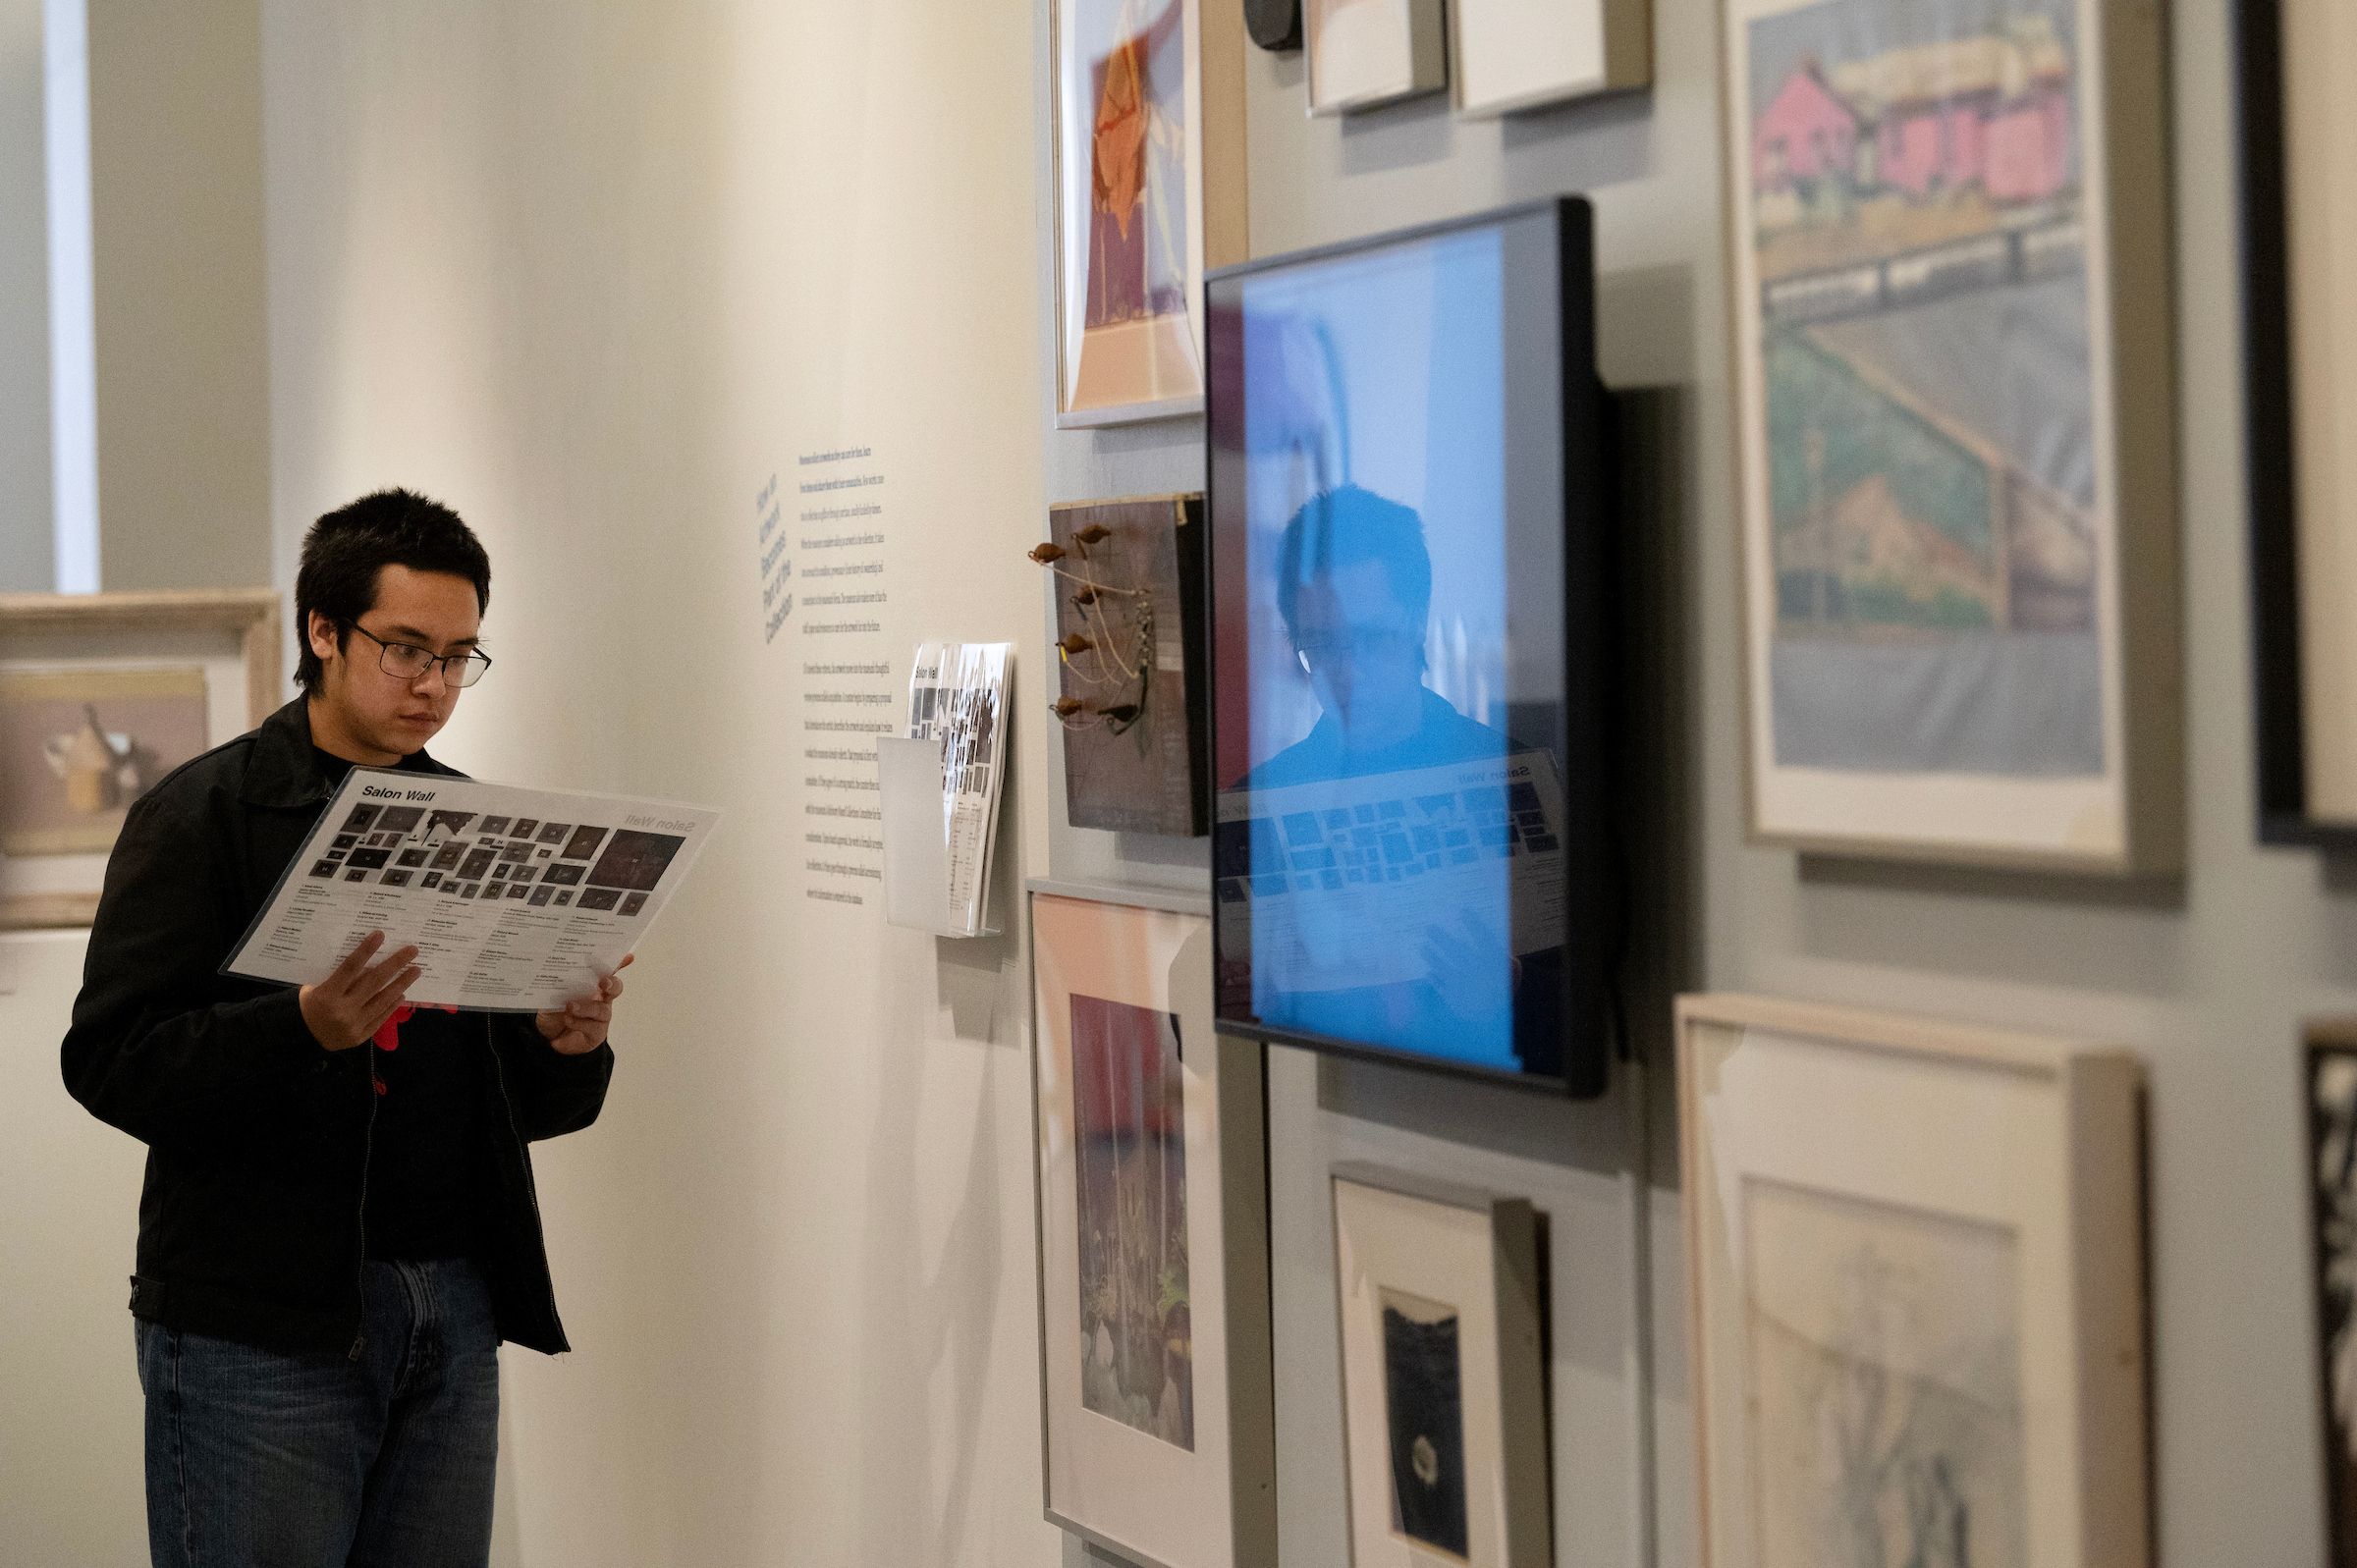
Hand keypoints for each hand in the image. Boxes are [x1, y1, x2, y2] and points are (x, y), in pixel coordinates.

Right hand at [299, 931, 421, 1051]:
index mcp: (327, 995)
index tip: (380, 935)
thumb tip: (364, 959)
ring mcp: (353, 1025)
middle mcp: (342, 1010)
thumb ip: (338, 977)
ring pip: (382, 1000)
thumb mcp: (315, 988)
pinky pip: (381, 1017)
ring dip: (401, 983)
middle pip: (373, 982)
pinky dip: (392, 1004)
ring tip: (416, 970)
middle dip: (395, 964)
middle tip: (412, 951)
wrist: (303, 1037)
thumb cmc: (309, 1005)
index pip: (350, 968)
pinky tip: (402, 992)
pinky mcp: (360, 1037)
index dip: (365, 950)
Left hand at [536, 954, 632, 1055]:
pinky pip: (593, 1027)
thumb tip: (553, 969)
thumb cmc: (553, 1013)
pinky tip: (567, 1019)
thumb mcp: (550, 994)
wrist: (547, 1039)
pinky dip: (579, 1022)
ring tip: (570, 1006)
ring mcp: (600, 1018)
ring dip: (587, 1007)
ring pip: (602, 1010)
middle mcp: (600, 1000)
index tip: (628, 957)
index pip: (606, 971)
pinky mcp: (596, 1034)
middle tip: (603, 982)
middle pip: (615, 989)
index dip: (618, 964)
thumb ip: (556, 985)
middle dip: (612, 984)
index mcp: (591, 986)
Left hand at [1416, 909, 1516, 1022]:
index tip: (1463, 911)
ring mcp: (1462, 984)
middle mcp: (1475, 971)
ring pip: (1443, 966)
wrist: (1498, 1018)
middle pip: (1456, 949)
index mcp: (1492, 962)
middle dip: (1442, 937)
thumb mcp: (1512, 970)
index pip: (1483, 937)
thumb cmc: (1505, 990)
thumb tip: (1486, 938)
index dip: (1474, 923)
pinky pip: (1440, 986)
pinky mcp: (1453, 998)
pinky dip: (1434, 978)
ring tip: (1422, 946)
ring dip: (1432, 955)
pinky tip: (1429, 972)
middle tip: (1430, 928)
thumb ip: (1501, 954)